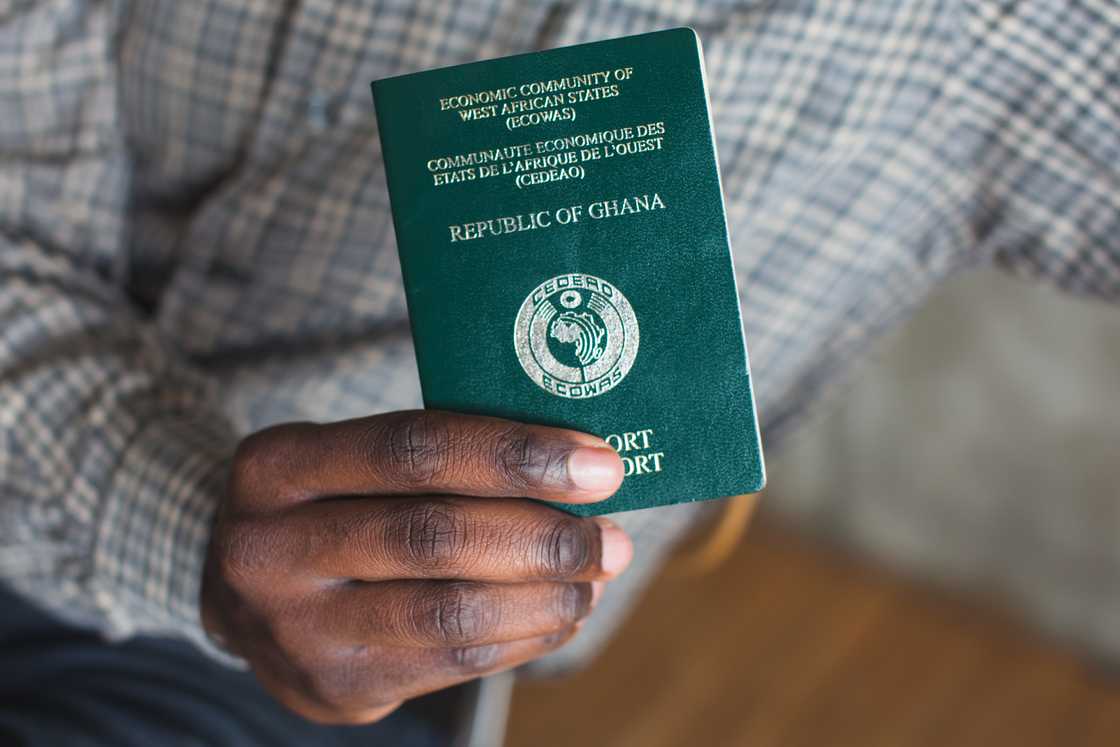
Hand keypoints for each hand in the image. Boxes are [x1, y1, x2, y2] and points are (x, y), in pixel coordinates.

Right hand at [201, 410, 630, 723]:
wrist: (242, 596)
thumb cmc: (328, 505)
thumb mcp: (344, 460)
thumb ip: (435, 456)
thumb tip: (572, 467)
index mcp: (277, 465)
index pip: (413, 450)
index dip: (515, 457)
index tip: (598, 466)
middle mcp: (269, 548)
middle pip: (433, 536)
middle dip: (543, 538)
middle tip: (611, 537)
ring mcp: (296, 629)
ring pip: (449, 612)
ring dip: (545, 597)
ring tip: (596, 578)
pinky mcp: (334, 686)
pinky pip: (451, 662)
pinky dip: (522, 637)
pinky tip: (561, 614)